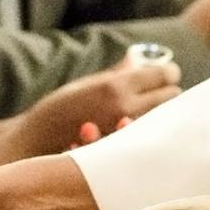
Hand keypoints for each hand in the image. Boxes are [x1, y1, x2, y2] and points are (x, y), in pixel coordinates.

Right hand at [15, 59, 180, 153]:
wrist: (38, 142)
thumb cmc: (58, 110)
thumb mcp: (86, 84)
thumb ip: (116, 73)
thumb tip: (136, 59)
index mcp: (116, 86)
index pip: (164, 75)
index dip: (169, 73)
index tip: (168, 74)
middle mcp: (125, 108)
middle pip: (171, 96)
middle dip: (168, 92)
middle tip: (162, 91)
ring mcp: (127, 132)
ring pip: (165, 117)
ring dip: (163, 111)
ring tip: (151, 109)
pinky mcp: (126, 149)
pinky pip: (152, 135)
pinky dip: (152, 128)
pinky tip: (144, 128)